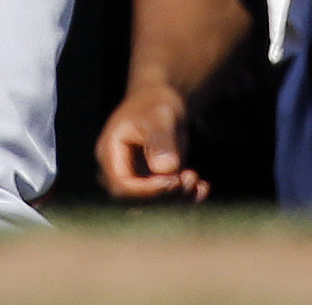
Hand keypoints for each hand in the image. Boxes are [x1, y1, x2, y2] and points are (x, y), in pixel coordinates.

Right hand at [95, 83, 207, 201]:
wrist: (160, 106)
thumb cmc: (155, 106)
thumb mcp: (159, 117)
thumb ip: (161, 140)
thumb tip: (166, 168)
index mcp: (109, 154)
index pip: (122, 186)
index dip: (148, 190)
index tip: (174, 180)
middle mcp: (116, 172)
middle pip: (136, 200)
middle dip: (165, 195)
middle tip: (190, 179)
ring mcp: (132, 181)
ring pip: (151, 204)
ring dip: (177, 198)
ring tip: (197, 181)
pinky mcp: (149, 186)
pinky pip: (164, 200)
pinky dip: (184, 198)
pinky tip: (203, 188)